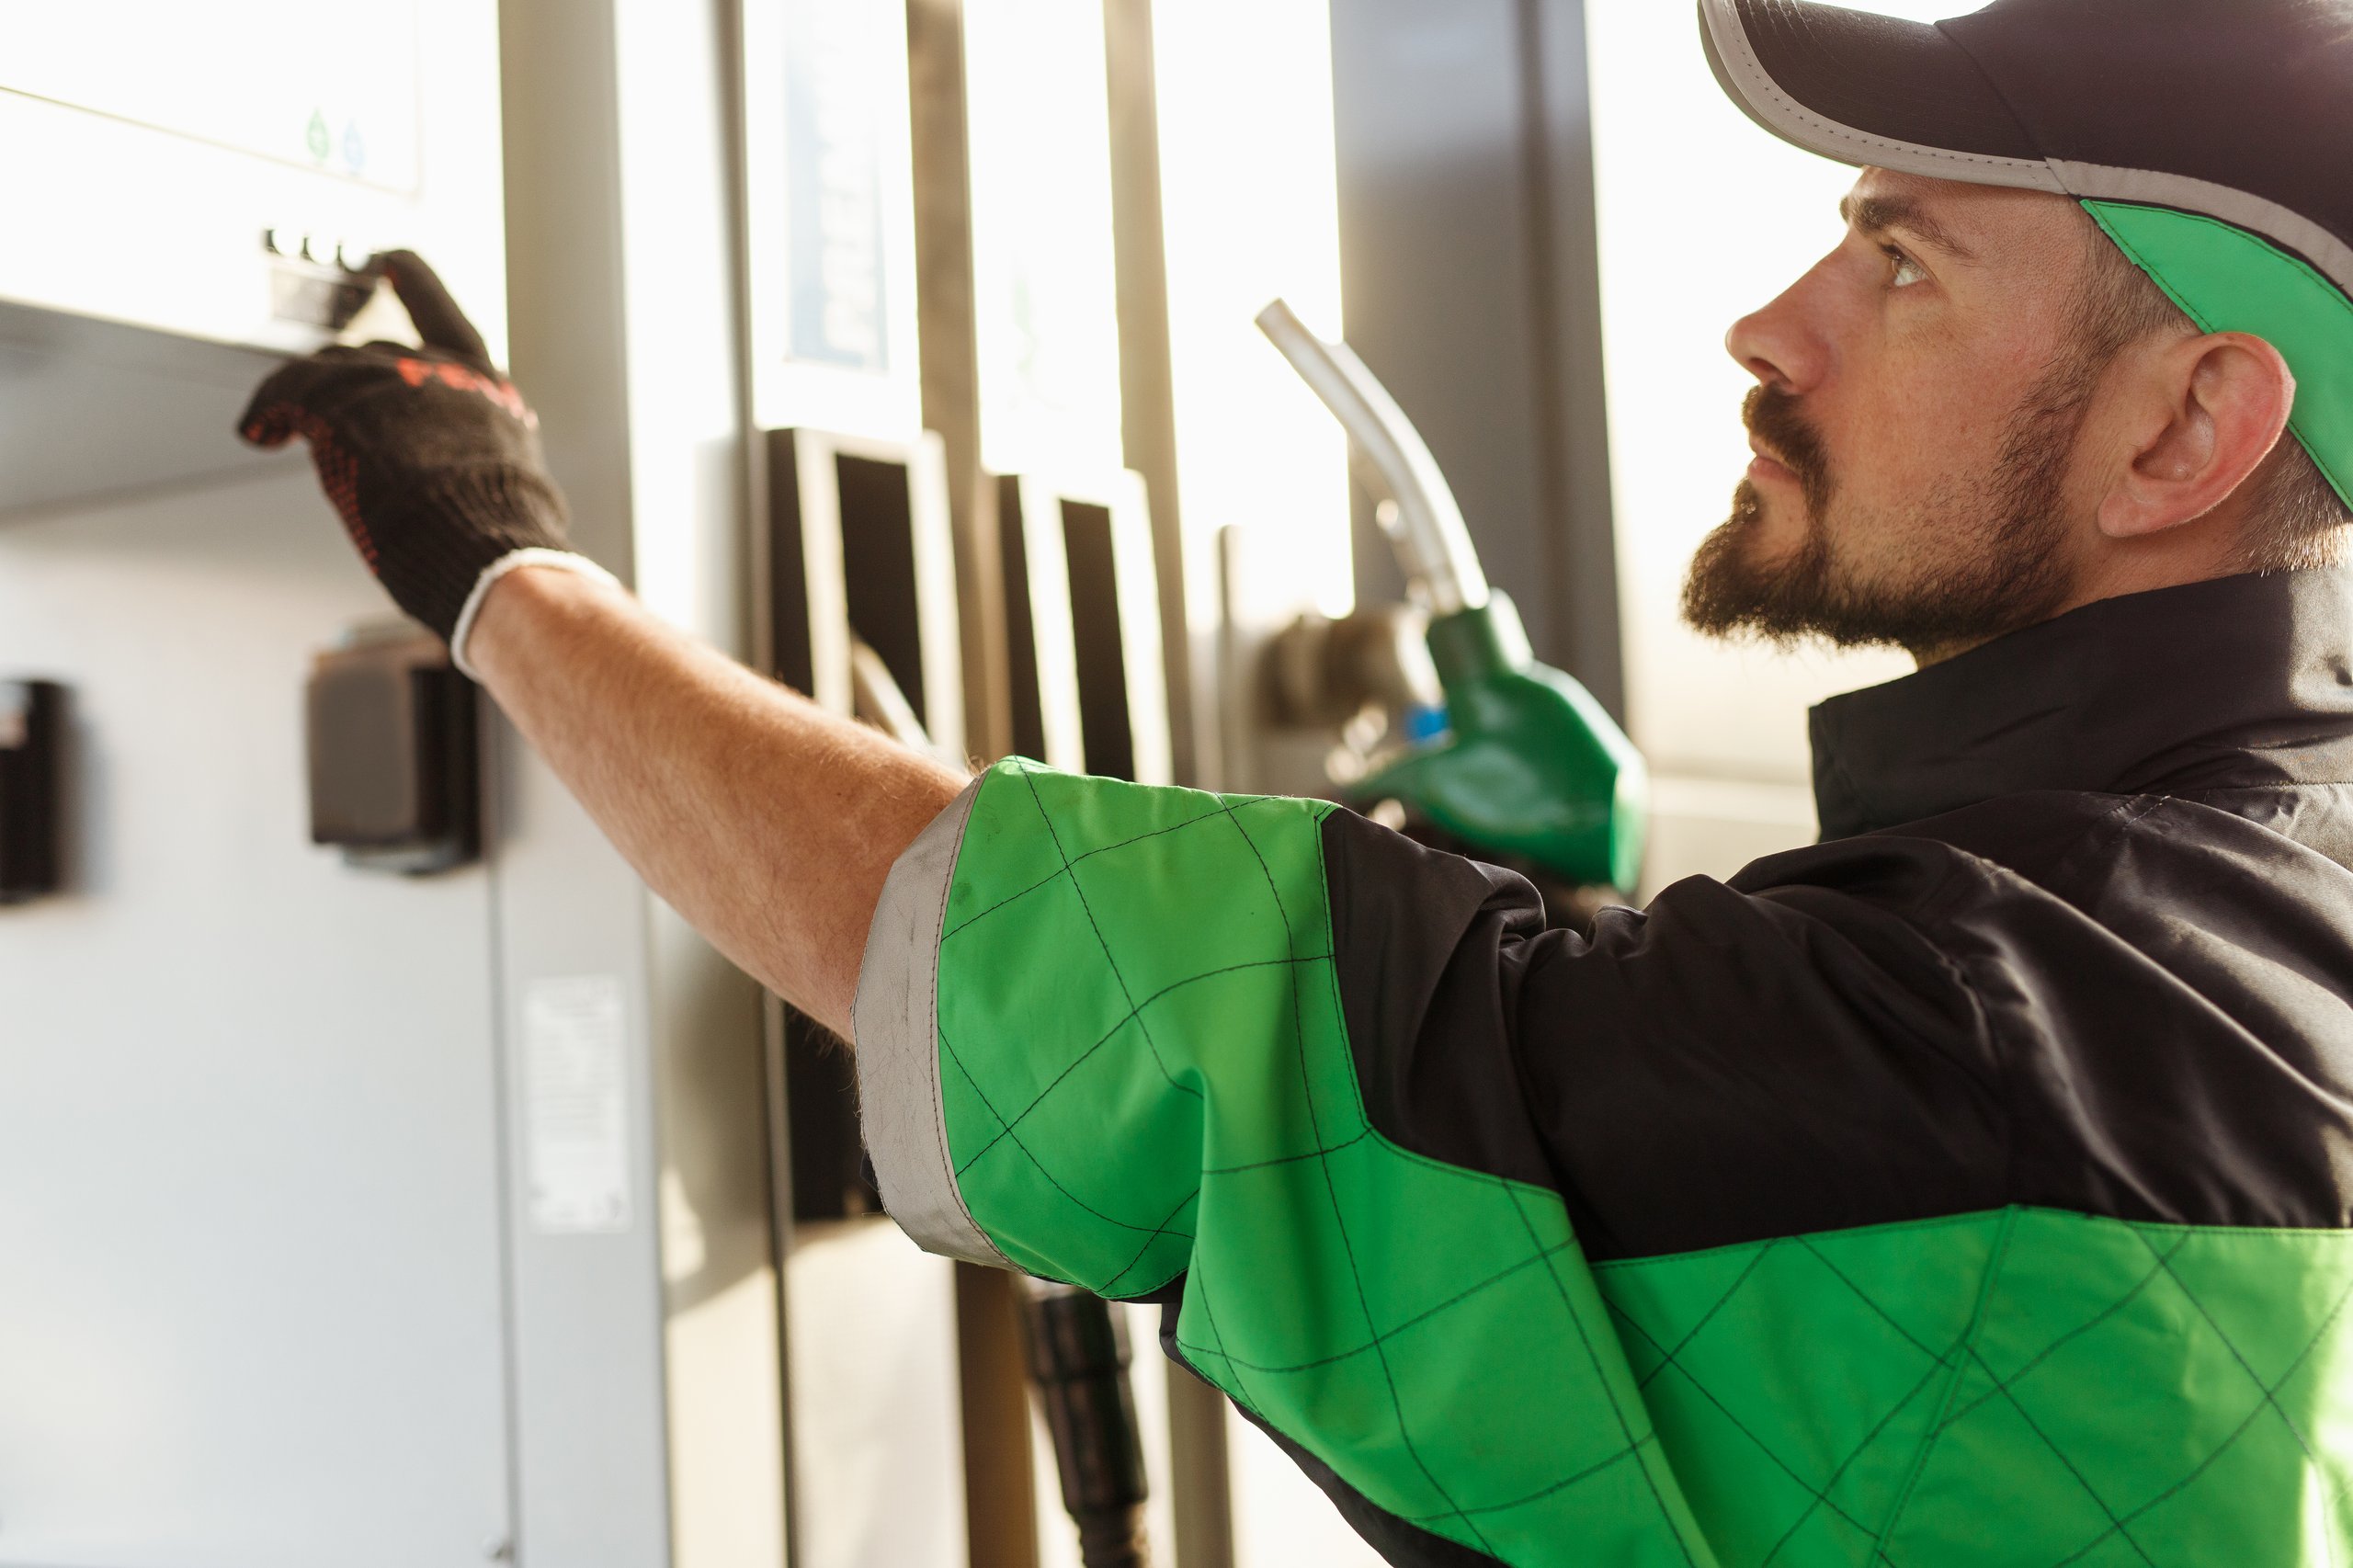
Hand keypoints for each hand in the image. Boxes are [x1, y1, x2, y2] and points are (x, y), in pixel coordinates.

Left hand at [237, 252, 577, 648]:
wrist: (486, 549)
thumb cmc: (501, 540)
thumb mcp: (512, 489)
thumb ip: (485, 471)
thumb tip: (498, 496)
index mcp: (488, 390)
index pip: (444, 319)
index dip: (414, 284)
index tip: (391, 260)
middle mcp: (443, 371)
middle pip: (375, 352)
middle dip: (346, 384)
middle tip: (325, 422)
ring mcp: (394, 380)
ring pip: (328, 371)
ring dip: (305, 400)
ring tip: (279, 428)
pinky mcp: (344, 400)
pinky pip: (286, 390)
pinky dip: (266, 409)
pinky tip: (257, 430)